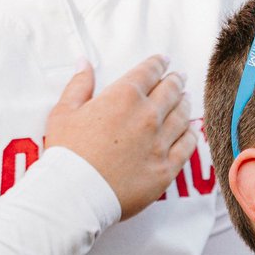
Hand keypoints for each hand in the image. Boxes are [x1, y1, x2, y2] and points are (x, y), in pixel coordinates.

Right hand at [44, 56, 195, 218]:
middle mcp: (148, 116)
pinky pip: (187, 146)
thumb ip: (79, 85)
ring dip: (185, 104)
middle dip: (176, 81)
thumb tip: (84, 63)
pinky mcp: (167, 168)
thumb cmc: (68, 153)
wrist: (78, 193)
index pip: (149, 72)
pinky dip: (191, 135)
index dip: (158, 63)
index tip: (163, 61)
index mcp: (123, 96)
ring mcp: (160, 143)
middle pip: (171, 91)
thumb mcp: (64, 112)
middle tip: (180, 77)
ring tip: (186, 99)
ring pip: (182, 116)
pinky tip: (191, 130)